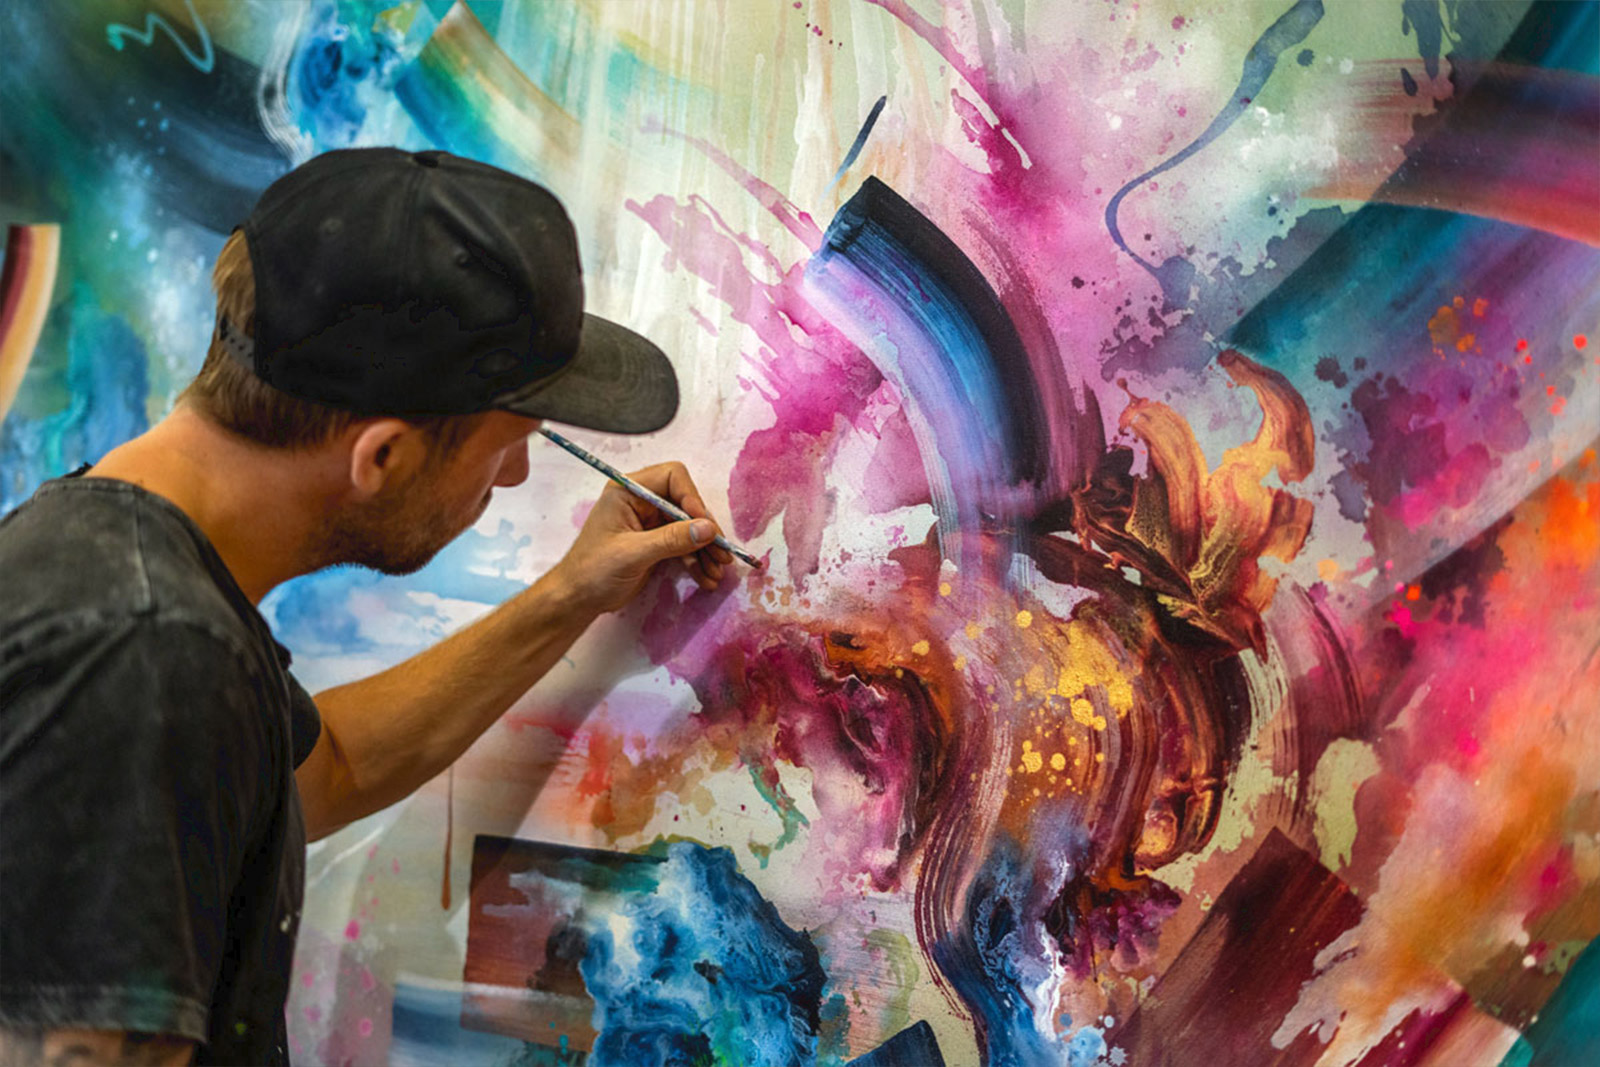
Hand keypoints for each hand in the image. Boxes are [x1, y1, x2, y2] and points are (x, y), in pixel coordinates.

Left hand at [551, 461, 735, 614]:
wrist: (577, 599)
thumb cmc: (593, 571)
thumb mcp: (632, 554)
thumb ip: (671, 540)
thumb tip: (709, 529)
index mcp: (628, 491)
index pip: (672, 477)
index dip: (692, 499)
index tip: (706, 527)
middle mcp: (642, 501)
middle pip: (686, 504)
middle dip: (705, 530)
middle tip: (722, 555)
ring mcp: (650, 523)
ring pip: (689, 527)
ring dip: (705, 550)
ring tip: (717, 573)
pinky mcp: (655, 543)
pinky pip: (684, 545)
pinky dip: (696, 560)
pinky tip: (705, 579)